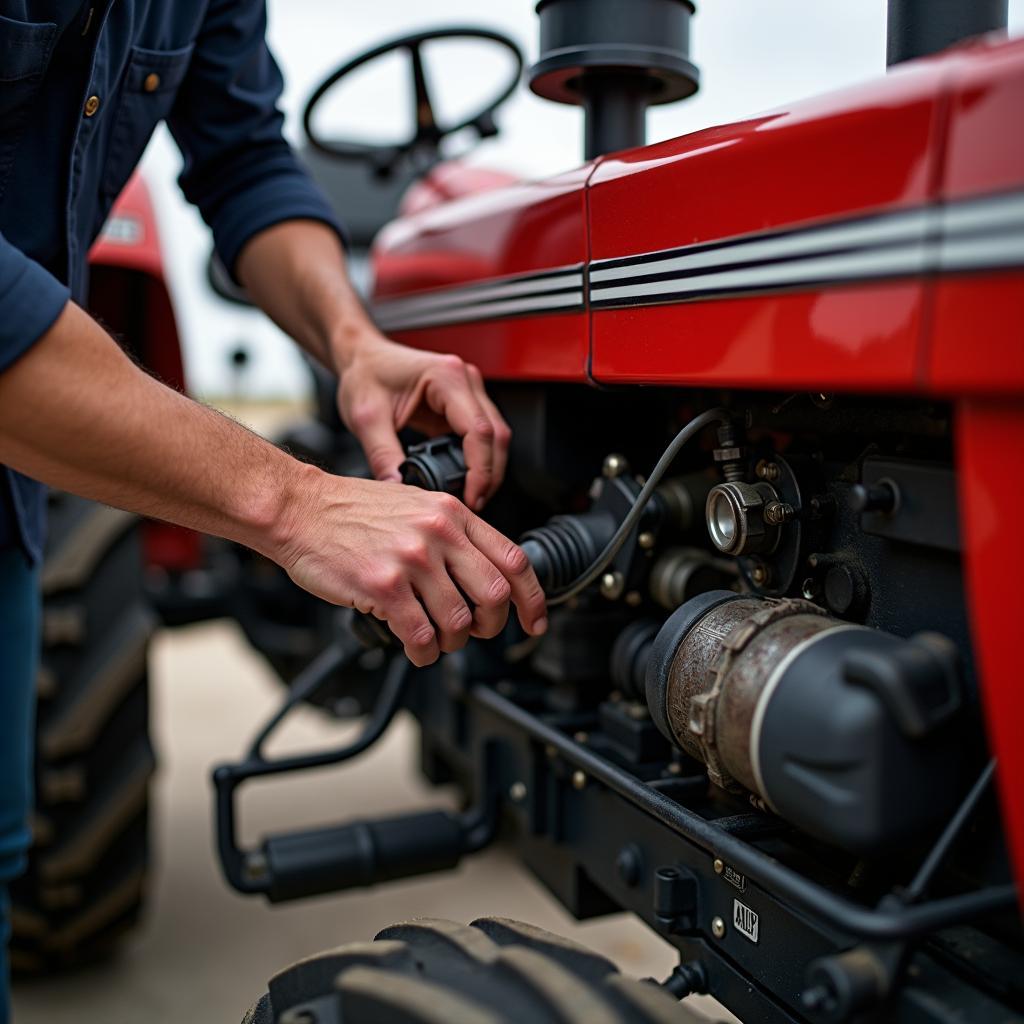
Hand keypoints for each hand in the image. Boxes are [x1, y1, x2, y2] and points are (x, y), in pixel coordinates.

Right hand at [278, 471, 546, 665]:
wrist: (300, 509)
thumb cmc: (350, 510)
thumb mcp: (415, 505)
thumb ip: (452, 534)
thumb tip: (483, 574)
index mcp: (452, 513)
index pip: (513, 559)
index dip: (533, 598)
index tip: (535, 621)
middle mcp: (438, 533)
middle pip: (494, 595)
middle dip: (491, 625)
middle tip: (475, 631)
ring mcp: (412, 560)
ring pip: (458, 621)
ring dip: (452, 642)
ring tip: (436, 639)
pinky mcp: (384, 586)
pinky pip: (422, 636)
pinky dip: (425, 652)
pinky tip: (416, 647)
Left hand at [336, 335, 510, 510]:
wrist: (362, 357)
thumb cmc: (365, 374)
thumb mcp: (366, 418)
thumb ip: (382, 455)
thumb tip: (398, 487)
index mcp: (446, 376)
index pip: (478, 430)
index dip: (480, 469)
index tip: (472, 496)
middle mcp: (465, 380)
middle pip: (496, 434)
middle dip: (490, 474)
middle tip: (474, 503)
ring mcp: (468, 391)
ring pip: (496, 436)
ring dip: (489, 468)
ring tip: (471, 495)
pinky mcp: (464, 404)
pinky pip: (482, 436)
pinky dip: (479, 460)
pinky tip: (464, 478)